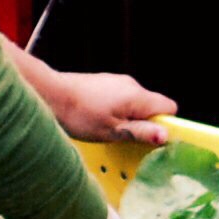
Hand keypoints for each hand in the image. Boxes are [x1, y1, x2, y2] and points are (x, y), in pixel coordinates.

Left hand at [3, 39, 177, 144]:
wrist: (49, 95)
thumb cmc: (80, 116)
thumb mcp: (113, 131)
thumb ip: (141, 132)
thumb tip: (166, 135)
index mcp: (137, 97)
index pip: (169, 107)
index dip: (164, 124)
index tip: (149, 137)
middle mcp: (131, 85)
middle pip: (152, 105)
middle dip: (144, 123)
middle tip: (123, 136)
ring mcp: (117, 81)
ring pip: (135, 103)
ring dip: (128, 117)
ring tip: (106, 128)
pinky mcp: (104, 82)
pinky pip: (121, 98)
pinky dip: (116, 110)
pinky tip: (97, 118)